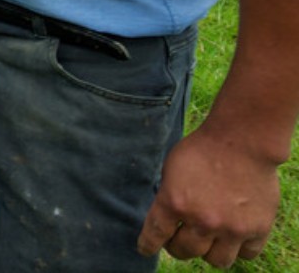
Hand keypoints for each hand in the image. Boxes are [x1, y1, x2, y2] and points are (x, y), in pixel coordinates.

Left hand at [137, 128, 279, 267]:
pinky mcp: (257, 229)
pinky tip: (232, 236)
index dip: (148, 244)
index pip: (155, 234)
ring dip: (208, 251)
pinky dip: (237, 248)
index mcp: (175, 202)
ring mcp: (232, 228)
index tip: (144, 249)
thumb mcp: (172, 167)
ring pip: (216, 261)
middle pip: (185, 251)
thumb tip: (166, 218)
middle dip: (177, 246)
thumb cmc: (202, 148)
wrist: (241, 140)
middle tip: (179, 238)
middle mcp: (202, 220)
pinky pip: (245, 254)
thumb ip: (169, 195)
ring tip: (207, 240)